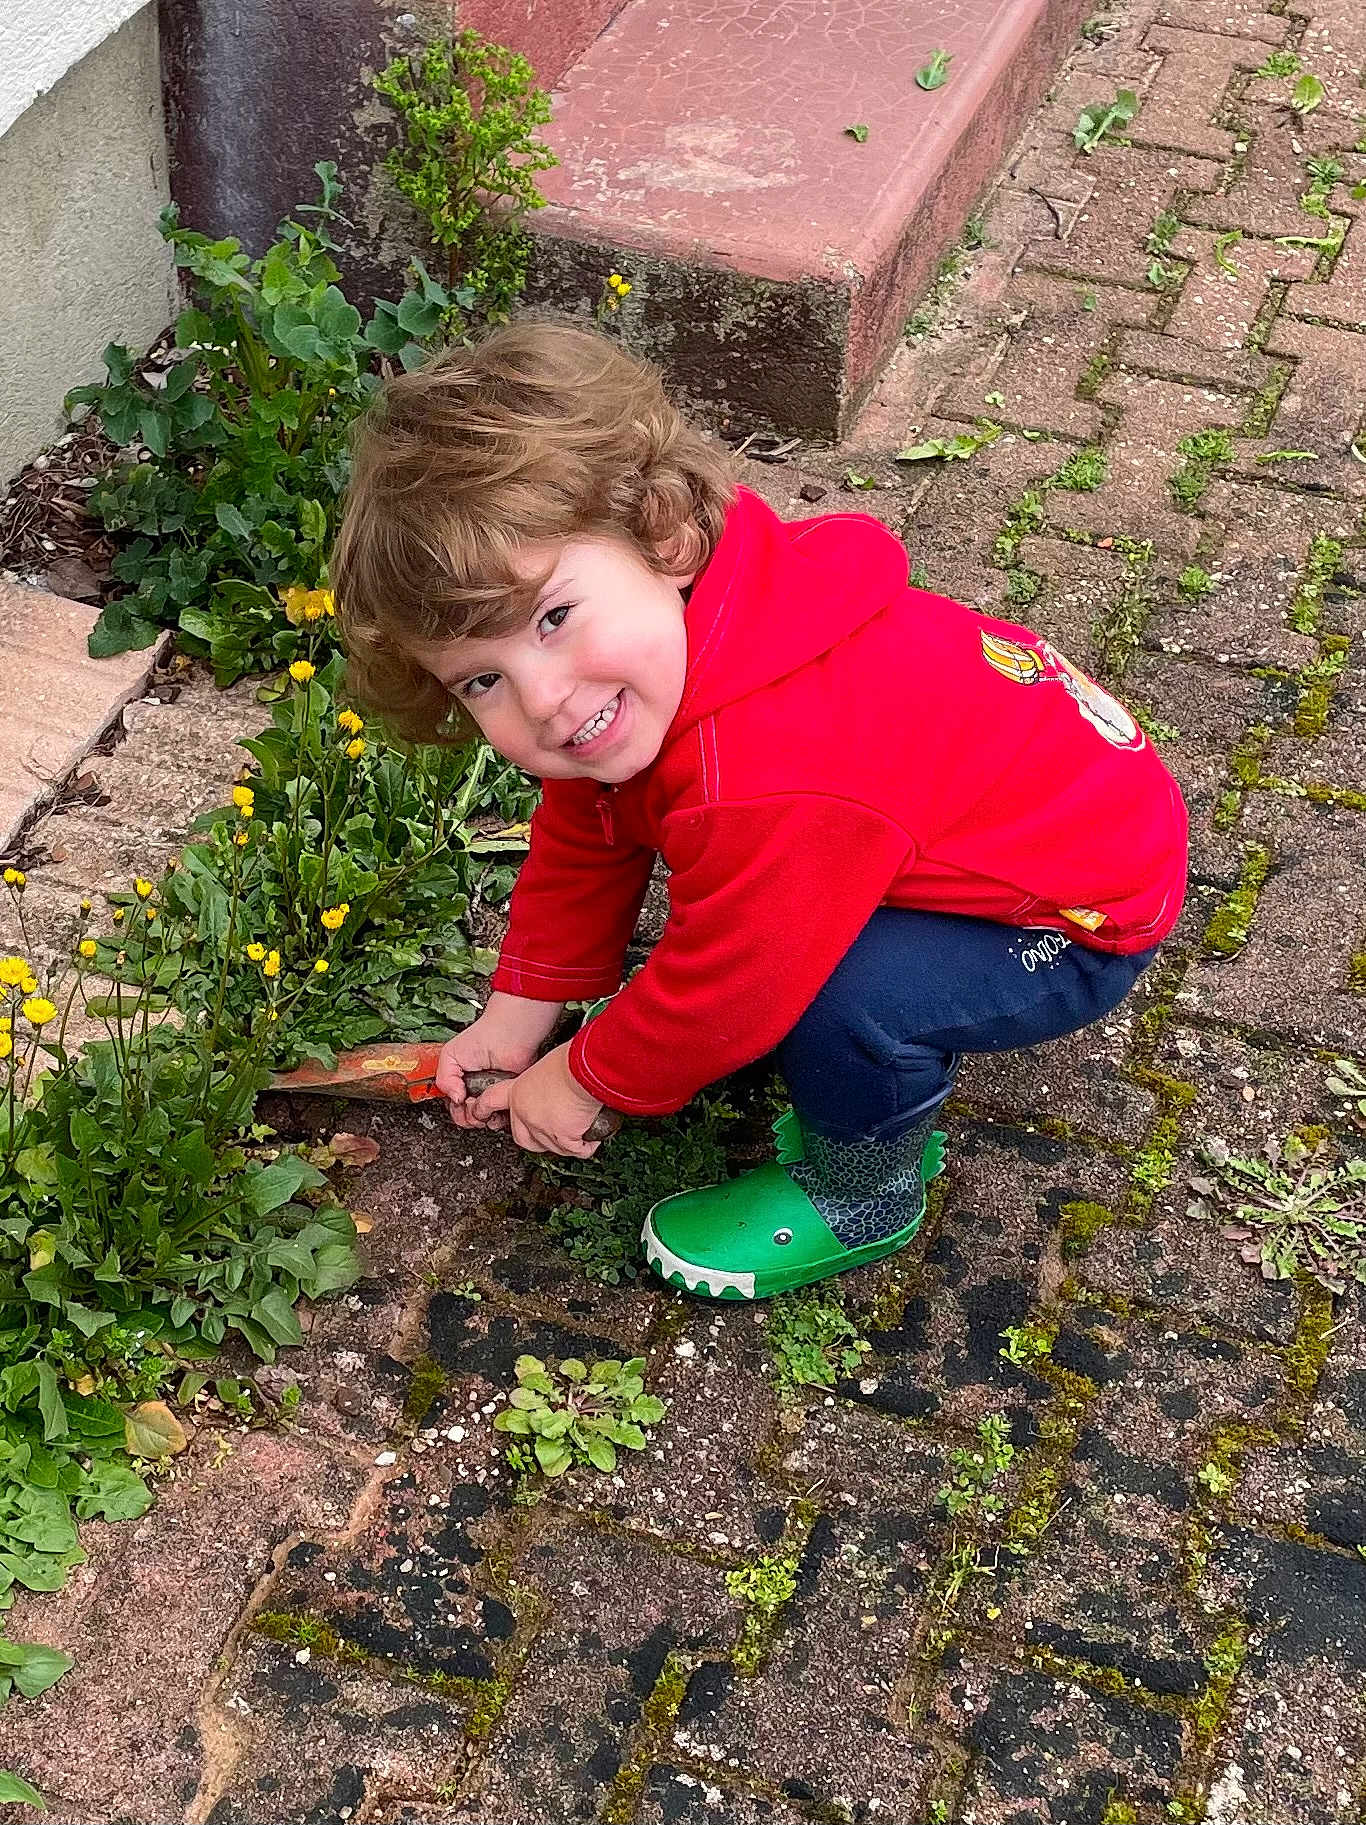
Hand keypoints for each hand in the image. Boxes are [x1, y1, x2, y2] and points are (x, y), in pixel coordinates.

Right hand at [436, 992, 563, 1129]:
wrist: (507, 1036)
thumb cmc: (482, 1038)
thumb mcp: (449, 1056)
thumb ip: (443, 1079)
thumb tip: (454, 1099)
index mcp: (461, 1082)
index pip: (455, 1107)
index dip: (456, 1111)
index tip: (459, 1105)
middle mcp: (477, 1089)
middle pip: (469, 1117)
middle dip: (468, 1116)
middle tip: (471, 1103)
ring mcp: (493, 1094)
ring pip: (486, 1118)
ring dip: (482, 1117)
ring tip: (483, 1103)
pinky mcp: (508, 1096)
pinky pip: (503, 1114)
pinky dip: (499, 1116)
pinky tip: (495, 1106)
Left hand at [469, 1043, 606, 1158]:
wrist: (585, 1069)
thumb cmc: (571, 1060)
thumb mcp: (545, 1065)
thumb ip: (539, 1080)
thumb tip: (550, 1084)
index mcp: (518, 1091)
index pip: (492, 1101)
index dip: (484, 1109)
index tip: (480, 1113)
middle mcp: (526, 1113)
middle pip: (522, 1138)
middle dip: (535, 1138)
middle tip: (550, 1128)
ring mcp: (543, 1128)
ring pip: (550, 1147)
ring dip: (565, 1141)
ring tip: (578, 1126)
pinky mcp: (563, 1138)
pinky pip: (575, 1150)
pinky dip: (585, 1145)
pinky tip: (589, 1137)